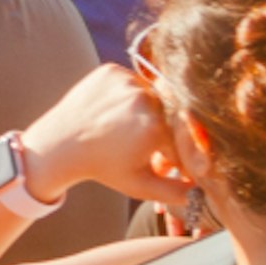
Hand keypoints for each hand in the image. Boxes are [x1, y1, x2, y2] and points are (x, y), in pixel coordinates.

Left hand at [20, 62, 187, 205]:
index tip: (170, 162)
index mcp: (154, 127)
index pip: (185, 139)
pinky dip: (133, 97)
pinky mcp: (111, 71)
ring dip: (151, 113)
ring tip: (128, 131)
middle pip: (172, 114)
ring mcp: (125, 81)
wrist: (59, 145)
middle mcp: (142, 99)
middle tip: (148, 145)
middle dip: (166, 133)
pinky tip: (117, 113)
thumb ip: (177, 192)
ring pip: (155, 96)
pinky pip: (135, 82)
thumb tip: (206, 193)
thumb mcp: (141, 185)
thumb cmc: (103, 167)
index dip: (180, 154)